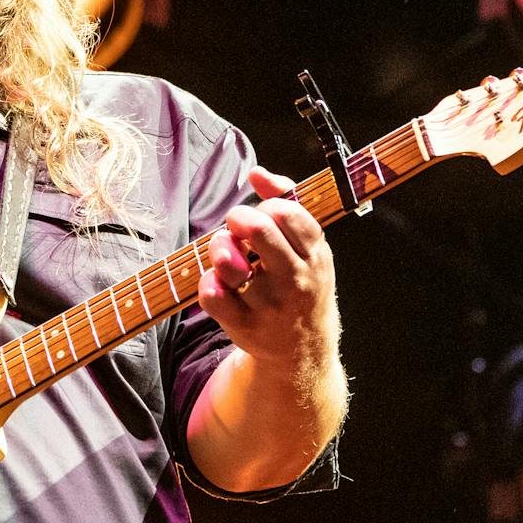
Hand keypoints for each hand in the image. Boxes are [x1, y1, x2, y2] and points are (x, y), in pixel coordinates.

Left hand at [198, 165, 340, 373]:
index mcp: (315, 255)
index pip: (288, 212)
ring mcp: (268, 305)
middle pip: (258, 230)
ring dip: (219, 248)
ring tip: (225, 252)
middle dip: (238, 217)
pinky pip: (211, 294)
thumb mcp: (308, 245)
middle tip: (237, 224)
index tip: (264, 215)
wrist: (303, 348)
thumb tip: (257, 173)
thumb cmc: (300, 283)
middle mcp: (294, 280)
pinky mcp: (243, 326)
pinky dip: (207, 282)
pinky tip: (218, 282)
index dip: (267, 205)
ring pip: (228, 262)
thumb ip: (286, 200)